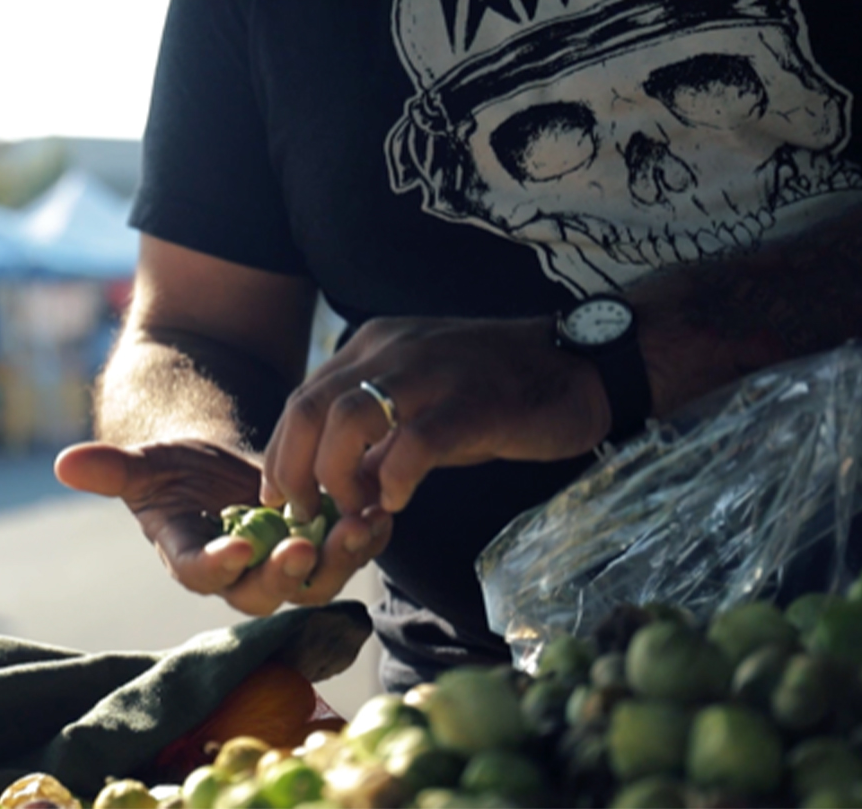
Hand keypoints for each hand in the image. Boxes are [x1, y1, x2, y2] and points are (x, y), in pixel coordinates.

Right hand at [54, 440, 390, 614]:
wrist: (213, 472)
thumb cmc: (171, 470)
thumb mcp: (143, 464)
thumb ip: (111, 469)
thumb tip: (63, 462)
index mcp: (191, 558)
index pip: (201, 575)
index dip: (218, 566)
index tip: (235, 548)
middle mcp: (239, 576)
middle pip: (267, 591)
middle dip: (288, 572)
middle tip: (306, 546)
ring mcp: (282, 566)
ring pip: (315, 581)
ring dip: (339, 559)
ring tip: (360, 526)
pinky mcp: (318, 548)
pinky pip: (345, 555)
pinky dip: (365, 538)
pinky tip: (381, 512)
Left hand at [260, 316, 610, 518]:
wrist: (579, 366)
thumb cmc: (496, 392)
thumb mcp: (419, 404)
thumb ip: (373, 434)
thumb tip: (330, 484)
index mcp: (372, 347)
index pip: (301, 399)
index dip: (282, 454)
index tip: (282, 499)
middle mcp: (391, 350)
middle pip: (308, 409)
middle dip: (293, 471)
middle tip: (305, 516)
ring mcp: (431, 372)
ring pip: (347, 421)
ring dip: (337, 477)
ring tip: (354, 511)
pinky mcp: (472, 402)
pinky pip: (414, 443)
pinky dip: (394, 479)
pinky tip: (398, 502)